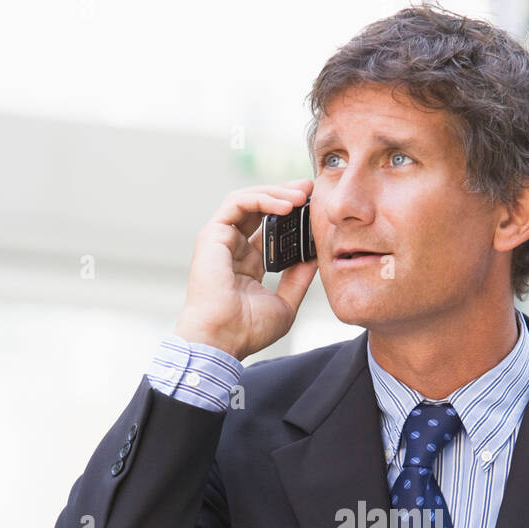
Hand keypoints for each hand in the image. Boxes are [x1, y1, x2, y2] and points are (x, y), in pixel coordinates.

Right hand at [173, 180, 319, 361]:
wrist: (224, 339)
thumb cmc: (248, 330)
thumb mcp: (285, 303)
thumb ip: (298, 279)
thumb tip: (316, 257)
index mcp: (247, 264)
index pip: (269, 229)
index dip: (290, 216)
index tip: (314, 208)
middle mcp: (232, 248)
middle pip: (259, 209)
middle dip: (286, 194)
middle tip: (311, 189)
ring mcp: (220, 240)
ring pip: (248, 200)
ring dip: (276, 193)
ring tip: (302, 195)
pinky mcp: (212, 234)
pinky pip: (237, 202)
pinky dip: (262, 198)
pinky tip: (286, 205)